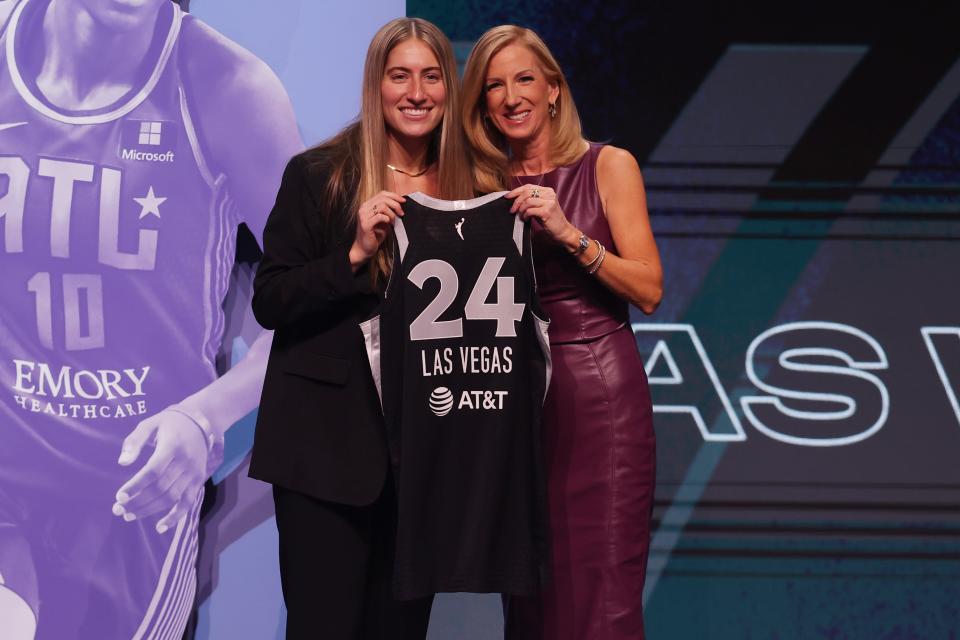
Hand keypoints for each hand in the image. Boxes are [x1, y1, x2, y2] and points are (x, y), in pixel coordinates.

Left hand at [113, 409, 208, 533]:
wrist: (201, 422)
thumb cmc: (169, 424)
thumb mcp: (149, 424)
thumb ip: (135, 441)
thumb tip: (122, 462)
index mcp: (172, 446)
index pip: (153, 471)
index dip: (136, 486)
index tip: (119, 496)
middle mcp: (185, 462)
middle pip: (160, 487)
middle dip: (137, 501)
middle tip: (118, 509)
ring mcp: (194, 473)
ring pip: (171, 498)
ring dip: (149, 510)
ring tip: (129, 515)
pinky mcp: (198, 481)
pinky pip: (187, 503)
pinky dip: (175, 517)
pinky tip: (160, 527)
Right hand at [350, 191, 405, 264]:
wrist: (365, 248)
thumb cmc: (375, 235)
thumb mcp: (383, 220)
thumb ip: (388, 211)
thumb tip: (400, 204)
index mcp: (367, 205)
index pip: (382, 194)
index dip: (394, 196)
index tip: (403, 201)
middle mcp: (364, 208)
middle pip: (383, 198)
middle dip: (395, 205)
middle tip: (401, 213)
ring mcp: (363, 216)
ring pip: (382, 206)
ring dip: (392, 213)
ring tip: (394, 221)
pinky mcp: (365, 224)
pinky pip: (380, 216)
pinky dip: (387, 219)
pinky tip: (389, 224)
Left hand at [506, 184, 577, 246]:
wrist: (563, 231)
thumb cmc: (550, 220)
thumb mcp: (541, 206)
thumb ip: (532, 200)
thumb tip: (514, 198)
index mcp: (548, 190)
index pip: (528, 186)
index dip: (516, 191)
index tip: (507, 197)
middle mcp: (549, 194)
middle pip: (526, 193)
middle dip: (516, 202)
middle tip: (512, 210)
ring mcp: (549, 202)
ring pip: (527, 201)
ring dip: (521, 210)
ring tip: (521, 216)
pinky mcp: (547, 211)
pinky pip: (530, 210)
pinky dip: (525, 215)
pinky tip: (526, 219)